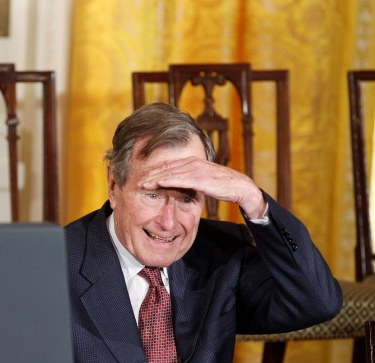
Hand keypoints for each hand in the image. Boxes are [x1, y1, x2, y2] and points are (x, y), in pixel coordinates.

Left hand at [138, 156, 265, 219]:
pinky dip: (165, 180)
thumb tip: (179, 188)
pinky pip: (178, 178)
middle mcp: (191, 162)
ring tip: (140, 182)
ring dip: (153, 177)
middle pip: (165, 167)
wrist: (240, 187)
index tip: (141, 176)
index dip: (153, 171)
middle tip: (134, 178)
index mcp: (191, 162)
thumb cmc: (222, 186)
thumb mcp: (202, 183)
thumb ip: (190, 182)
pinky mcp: (199, 177)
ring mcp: (195, 168)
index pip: (168, 166)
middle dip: (149, 173)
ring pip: (169, 172)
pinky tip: (155, 184)